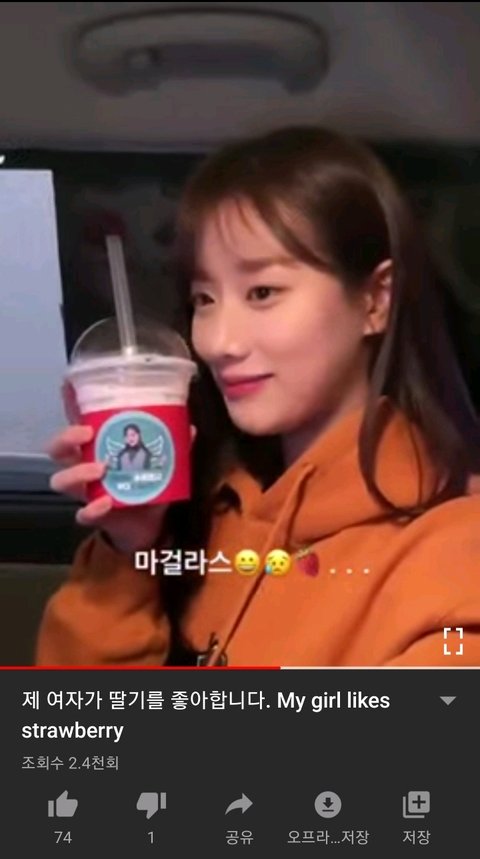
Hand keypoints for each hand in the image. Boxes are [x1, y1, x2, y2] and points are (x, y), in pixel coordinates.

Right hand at [45, 383, 194, 553]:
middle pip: (57, 449)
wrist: (149, 523)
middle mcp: (84, 467)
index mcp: (97, 448)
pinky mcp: (94, 516)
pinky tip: (107, 503)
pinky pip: (83, 514)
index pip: (76, 425)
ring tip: (101, 469)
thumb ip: (172, 445)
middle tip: (88, 434)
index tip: (72, 395)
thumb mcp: (160, 461)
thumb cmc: (148, 484)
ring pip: (60, 480)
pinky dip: (93, 509)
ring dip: (77, 472)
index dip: (68, 411)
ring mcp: (86, 492)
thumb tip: (189, 427)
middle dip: (66, 439)